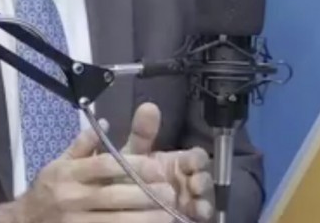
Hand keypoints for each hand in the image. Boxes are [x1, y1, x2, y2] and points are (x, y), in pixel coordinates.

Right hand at [0, 121, 176, 222]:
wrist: (23, 222)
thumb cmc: (48, 190)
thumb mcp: (59, 163)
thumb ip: (82, 146)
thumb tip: (103, 124)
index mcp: (69, 173)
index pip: (104, 166)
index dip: (132, 166)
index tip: (156, 167)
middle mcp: (71, 198)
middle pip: (112, 196)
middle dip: (144, 195)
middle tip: (169, 192)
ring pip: (114, 222)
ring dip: (143, 220)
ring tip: (168, 215)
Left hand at [122, 103, 214, 221]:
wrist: (114, 203)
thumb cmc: (126, 175)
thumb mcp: (132, 154)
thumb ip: (141, 133)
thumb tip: (149, 106)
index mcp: (177, 162)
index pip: (197, 157)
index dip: (198, 159)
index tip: (191, 162)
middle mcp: (186, 180)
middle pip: (205, 177)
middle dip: (203, 179)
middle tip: (194, 183)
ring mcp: (187, 200)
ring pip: (205, 197)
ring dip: (203, 198)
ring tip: (195, 202)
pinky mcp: (186, 215)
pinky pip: (199, 214)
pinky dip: (200, 212)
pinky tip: (195, 213)